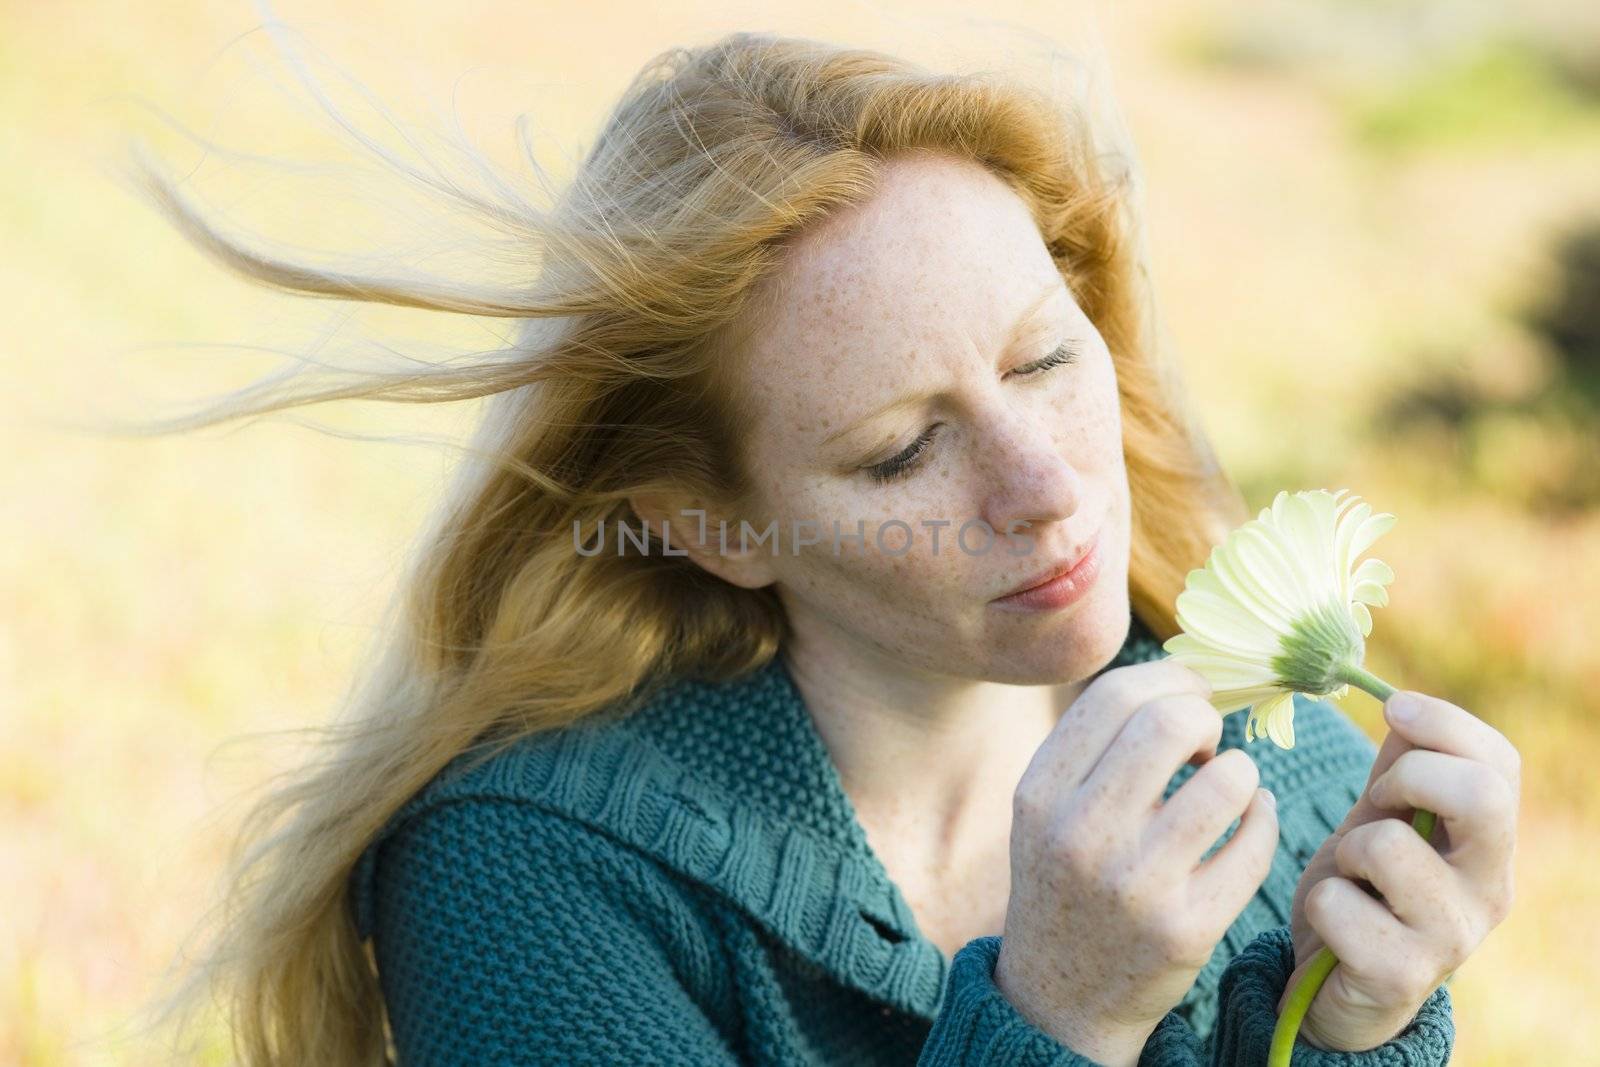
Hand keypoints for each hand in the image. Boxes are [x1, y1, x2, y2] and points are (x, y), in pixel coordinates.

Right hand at [994, 660, 1279, 1066]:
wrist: (1061, 996)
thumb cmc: (1065, 877)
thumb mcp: (1046, 808)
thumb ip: (1094, 744)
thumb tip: (1183, 676)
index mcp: (1039, 793)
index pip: (1116, 695)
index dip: (1169, 680)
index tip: (1188, 698)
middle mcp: (1081, 834)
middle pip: (1171, 722)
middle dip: (1205, 720)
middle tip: (1204, 745)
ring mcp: (1135, 885)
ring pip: (1227, 779)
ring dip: (1239, 770)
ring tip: (1226, 786)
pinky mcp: (1187, 928)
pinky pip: (1255, 840)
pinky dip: (1264, 817)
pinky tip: (1249, 820)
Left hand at [1282, 690, 1519, 1049]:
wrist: (1334, 988)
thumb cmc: (1363, 892)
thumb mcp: (1381, 820)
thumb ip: (1398, 769)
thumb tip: (1400, 705)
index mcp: (1489, 844)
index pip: (1499, 762)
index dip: (1443, 722)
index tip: (1392, 711)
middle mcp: (1489, 890)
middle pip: (1479, 795)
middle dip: (1405, 778)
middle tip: (1375, 804)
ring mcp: (1450, 938)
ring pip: (1387, 845)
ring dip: (1347, 849)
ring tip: (1352, 878)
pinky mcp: (1400, 976)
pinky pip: (1338, 902)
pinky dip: (1320, 902)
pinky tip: (1334, 925)